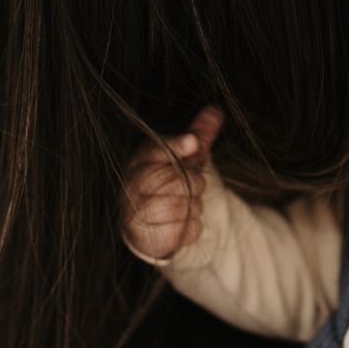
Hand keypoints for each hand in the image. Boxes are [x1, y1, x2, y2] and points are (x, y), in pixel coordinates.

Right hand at [121, 106, 222, 262]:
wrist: (151, 221)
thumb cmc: (169, 181)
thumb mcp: (185, 156)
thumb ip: (199, 134)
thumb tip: (216, 110)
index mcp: (142, 159)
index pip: (156, 150)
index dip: (176, 146)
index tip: (193, 142)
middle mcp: (132, 184)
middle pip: (172, 178)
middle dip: (193, 181)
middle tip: (194, 182)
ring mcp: (135, 212)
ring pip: (179, 205)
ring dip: (194, 205)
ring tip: (186, 201)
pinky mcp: (145, 237)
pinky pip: (183, 230)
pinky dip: (192, 226)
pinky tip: (183, 221)